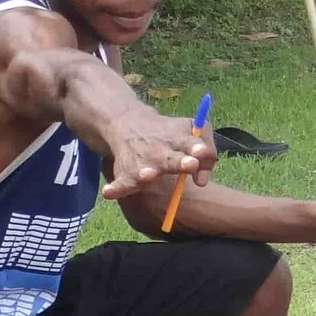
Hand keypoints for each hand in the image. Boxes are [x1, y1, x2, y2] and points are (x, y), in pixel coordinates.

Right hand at [100, 107, 215, 200]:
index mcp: (179, 140)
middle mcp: (160, 151)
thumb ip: (207, 154)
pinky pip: (120, 183)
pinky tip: (108, 193)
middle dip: (180, 162)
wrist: (127, 122)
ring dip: (146, 174)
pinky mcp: (126, 172)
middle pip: (172, 158)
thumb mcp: (191, 132)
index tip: (202, 152)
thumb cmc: (168, 134)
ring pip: (144, 171)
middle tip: (190, 164)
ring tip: (148, 175)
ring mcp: (142, 162)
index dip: (199, 148)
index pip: (191, 143)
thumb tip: (202, 182)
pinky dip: (115, 188)